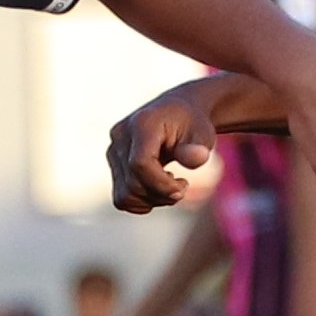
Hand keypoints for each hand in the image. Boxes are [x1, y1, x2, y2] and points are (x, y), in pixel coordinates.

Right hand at [105, 86, 230, 216]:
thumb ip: (198, 148)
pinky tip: (158, 188)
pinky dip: (142, 201)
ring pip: (125, 195)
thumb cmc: (192, 125)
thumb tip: (197, 157)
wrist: (178, 114)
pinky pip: (121, 198)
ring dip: (153, 200)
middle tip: (183, 186)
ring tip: (171, 186)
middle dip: (162, 194)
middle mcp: (121, 135)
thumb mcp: (202, 134)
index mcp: (142, 123)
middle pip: (132, 183)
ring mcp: (114, 150)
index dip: (161, 184)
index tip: (184, 185)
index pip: (140, 164)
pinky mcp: (113, 163)